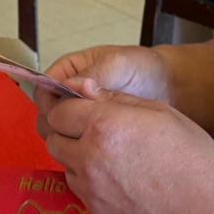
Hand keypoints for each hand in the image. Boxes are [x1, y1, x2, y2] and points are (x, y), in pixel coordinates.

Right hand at [32, 45, 170, 141]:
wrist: (167, 87)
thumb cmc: (143, 68)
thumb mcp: (119, 64)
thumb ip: (96, 73)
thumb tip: (72, 86)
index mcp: (70, 70)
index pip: (45, 87)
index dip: (50, 101)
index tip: (63, 113)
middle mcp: (69, 93)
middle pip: (47, 112)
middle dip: (56, 123)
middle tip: (76, 131)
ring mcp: (80, 114)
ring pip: (58, 129)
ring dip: (66, 137)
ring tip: (88, 141)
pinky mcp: (90, 132)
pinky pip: (75, 141)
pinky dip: (79, 146)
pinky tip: (94, 150)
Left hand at [43, 87, 213, 213]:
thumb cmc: (192, 157)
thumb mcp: (159, 112)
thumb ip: (116, 100)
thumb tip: (86, 90)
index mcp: (104, 126)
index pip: (58, 111)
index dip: (66, 107)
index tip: (78, 108)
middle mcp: (89, 158)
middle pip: (53, 139)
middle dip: (65, 131)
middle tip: (89, 130)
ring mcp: (91, 190)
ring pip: (64, 165)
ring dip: (75, 157)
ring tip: (107, 156)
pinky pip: (79, 190)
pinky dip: (88, 181)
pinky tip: (115, 179)